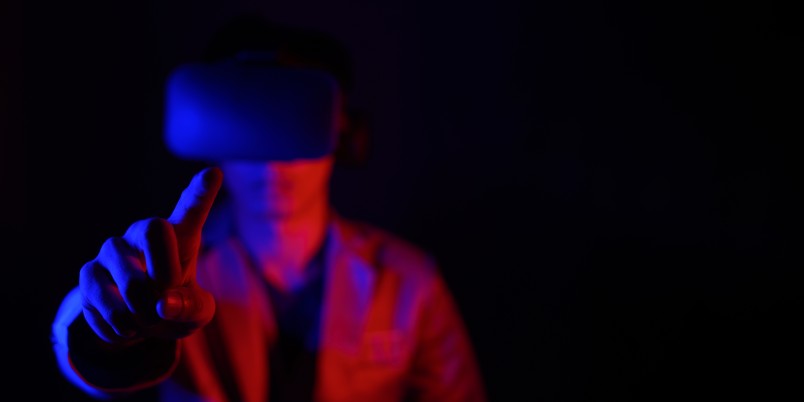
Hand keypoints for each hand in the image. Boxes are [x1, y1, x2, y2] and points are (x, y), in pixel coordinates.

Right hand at [78, 167, 222, 343]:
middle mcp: (143, 233)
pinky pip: (107, 304)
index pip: (192, 207)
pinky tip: (126, 324)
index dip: (201, 192)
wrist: (137, 325)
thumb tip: (163, 305)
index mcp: (180, 236)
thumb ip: (191, 308)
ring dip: (143, 312)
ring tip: (146, 318)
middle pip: (153, 228)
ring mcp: (113, 250)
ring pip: (131, 280)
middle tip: (166, 296)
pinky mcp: (88, 273)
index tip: (213, 173)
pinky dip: (122, 326)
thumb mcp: (196, 313)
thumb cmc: (175, 307)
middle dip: (164, 270)